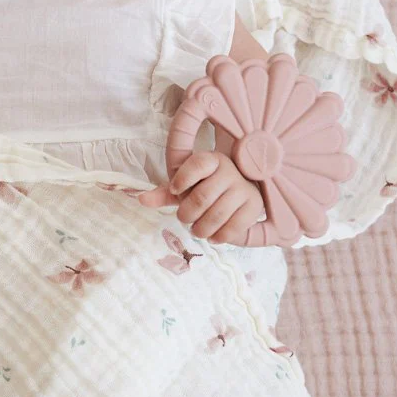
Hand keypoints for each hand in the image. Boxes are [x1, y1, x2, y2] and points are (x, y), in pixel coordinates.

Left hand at [137, 151, 264, 245]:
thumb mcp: (186, 187)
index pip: (197, 165)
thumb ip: (165, 193)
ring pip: (216, 215)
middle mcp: (230, 172)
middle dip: (187, 214)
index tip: (175, 190)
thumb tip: (141, 199)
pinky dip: (218, 237)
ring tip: (197, 230)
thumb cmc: (207, 188)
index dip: (182, 180)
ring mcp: (244, 189)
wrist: (240, 192)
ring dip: (200, 229)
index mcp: (212, 160)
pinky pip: (234, 228)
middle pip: (202, 197)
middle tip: (185, 218)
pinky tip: (212, 236)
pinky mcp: (255, 207)